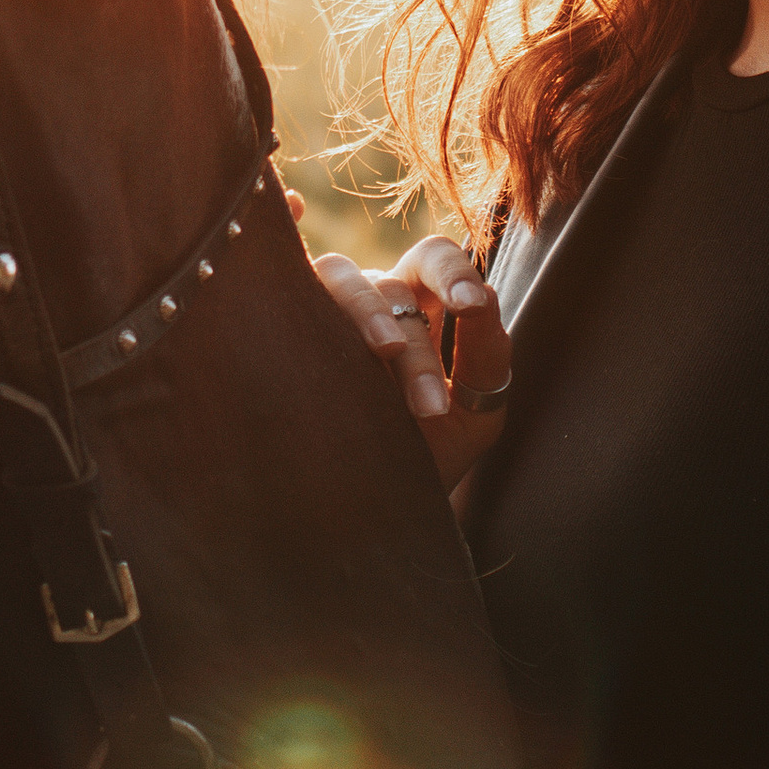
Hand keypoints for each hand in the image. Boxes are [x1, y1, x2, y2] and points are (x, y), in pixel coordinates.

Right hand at [304, 225, 511, 495]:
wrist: (375, 510)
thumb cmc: (429, 454)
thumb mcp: (475, 415)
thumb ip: (488, 359)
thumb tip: (486, 298)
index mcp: (418, 304)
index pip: (434, 259)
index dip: (454, 272)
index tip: (471, 306)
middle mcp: (369, 296)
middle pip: (392, 286)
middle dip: (415, 347)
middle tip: (430, 406)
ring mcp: (320, 307)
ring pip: (339, 280)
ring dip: (367, 315)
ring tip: (383, 356)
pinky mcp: (280, 330)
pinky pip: (287, 294)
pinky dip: (298, 291)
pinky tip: (310, 309)